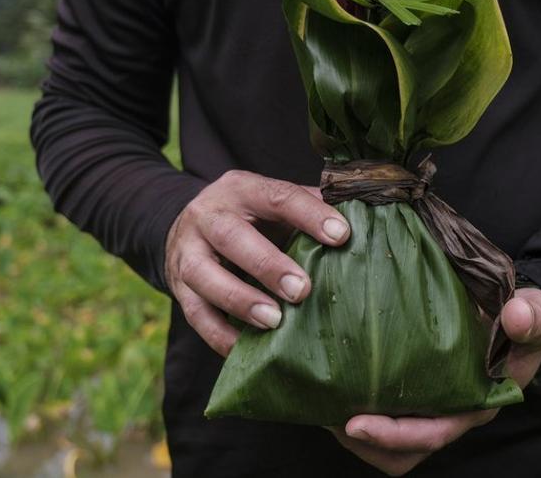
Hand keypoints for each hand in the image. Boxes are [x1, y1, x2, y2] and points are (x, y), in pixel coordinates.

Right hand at [165, 170, 350, 355]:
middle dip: (268, 265)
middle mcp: (209, 216)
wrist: (187, 226)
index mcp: (242, 189)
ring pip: (206, 276)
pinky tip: (246, 350)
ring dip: (241, 301)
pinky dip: (220, 335)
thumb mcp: (273, 204)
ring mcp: (187, 252)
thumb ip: (309, 209)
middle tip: (302, 291)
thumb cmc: (250, 218)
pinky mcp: (178, 288)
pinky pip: (196, 315)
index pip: (277, 196)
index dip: (309, 215)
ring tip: (275, 322)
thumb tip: (361, 223)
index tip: (341, 236)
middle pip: (233, 236)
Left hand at [327, 287, 540, 475]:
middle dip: (362, 442)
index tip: (356, 422)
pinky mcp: (417, 392)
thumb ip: (531, 318)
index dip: (393, 434)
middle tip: (325, 414)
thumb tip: (514, 315)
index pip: (433, 433)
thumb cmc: (528, 321)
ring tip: (321, 402)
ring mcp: (432, 406)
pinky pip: (383, 412)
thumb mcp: (536, 316)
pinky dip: (356, 405)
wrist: (523, 317)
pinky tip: (334, 379)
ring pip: (388, 442)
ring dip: (354, 430)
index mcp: (477, 404)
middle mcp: (452, 414)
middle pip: (402, 452)